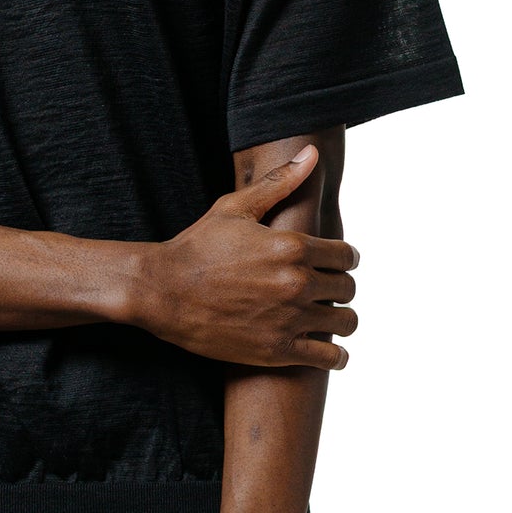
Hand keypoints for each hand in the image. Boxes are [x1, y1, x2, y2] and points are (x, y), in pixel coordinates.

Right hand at [129, 146, 358, 368]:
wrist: (163, 291)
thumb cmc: (197, 246)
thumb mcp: (235, 208)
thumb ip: (279, 182)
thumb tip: (311, 154)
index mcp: (293, 246)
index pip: (348, 255)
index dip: (345, 258)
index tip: (337, 263)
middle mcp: (296, 282)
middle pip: (348, 288)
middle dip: (341, 287)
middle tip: (328, 291)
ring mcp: (288, 319)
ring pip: (345, 323)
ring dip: (342, 320)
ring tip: (330, 318)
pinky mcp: (276, 350)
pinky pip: (328, 358)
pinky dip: (336, 357)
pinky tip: (330, 352)